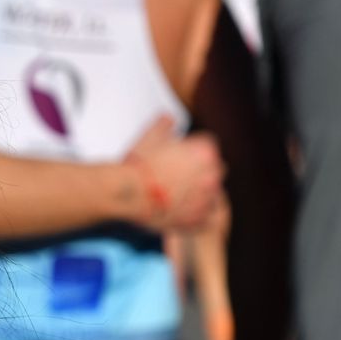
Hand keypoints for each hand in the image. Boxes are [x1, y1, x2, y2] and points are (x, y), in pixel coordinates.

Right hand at [123, 115, 222, 231]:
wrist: (127, 194)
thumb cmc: (138, 165)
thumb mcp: (150, 136)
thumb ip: (165, 123)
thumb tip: (169, 120)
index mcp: (206, 150)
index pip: (207, 148)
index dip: (190, 153)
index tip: (175, 160)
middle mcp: (213, 174)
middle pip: (213, 170)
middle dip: (199, 173)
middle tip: (174, 179)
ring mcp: (207, 198)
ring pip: (210, 194)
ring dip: (198, 194)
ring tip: (174, 197)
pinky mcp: (199, 219)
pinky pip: (204, 216)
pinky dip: (194, 214)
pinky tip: (176, 211)